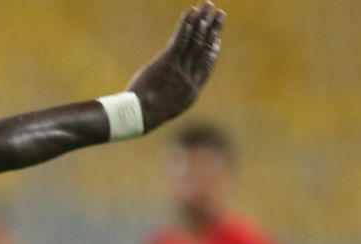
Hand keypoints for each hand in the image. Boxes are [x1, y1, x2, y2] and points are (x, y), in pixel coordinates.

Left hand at [126, 2, 223, 130]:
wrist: (140, 115)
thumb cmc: (146, 116)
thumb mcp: (165, 110)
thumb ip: (172, 99)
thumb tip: (167, 97)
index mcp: (192, 90)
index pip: (206, 66)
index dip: (212, 52)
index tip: (217, 41)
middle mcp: (190, 77)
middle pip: (204, 48)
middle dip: (213, 29)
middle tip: (220, 14)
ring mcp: (180, 68)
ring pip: (195, 40)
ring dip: (203, 20)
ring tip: (209, 5)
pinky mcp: (168, 60)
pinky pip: (181, 39)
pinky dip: (187, 23)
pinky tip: (192, 11)